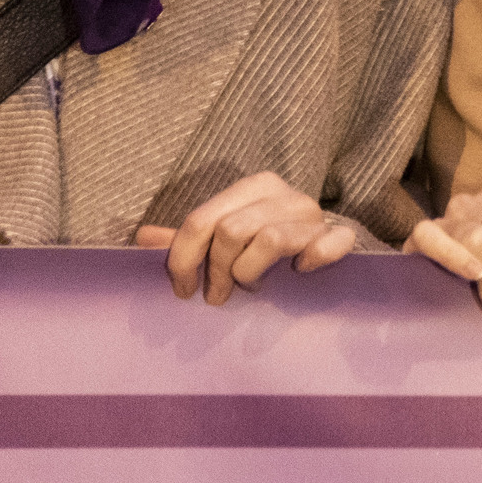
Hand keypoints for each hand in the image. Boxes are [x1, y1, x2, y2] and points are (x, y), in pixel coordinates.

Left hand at [134, 172, 354, 305]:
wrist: (325, 250)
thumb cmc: (263, 249)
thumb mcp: (223, 240)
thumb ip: (188, 239)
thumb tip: (142, 238)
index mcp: (255, 187)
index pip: (202, 219)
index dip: (182, 259)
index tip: (183, 288)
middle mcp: (286, 195)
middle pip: (230, 231)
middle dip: (217, 272)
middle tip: (217, 295)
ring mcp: (314, 215)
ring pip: (269, 240)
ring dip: (251, 273)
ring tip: (251, 285)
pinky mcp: (339, 236)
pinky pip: (324, 246)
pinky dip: (310, 261)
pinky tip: (299, 272)